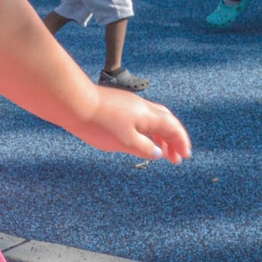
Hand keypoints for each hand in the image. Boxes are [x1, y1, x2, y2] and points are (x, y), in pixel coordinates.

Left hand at [71, 86, 190, 163]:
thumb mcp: (125, 142)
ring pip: (153, 119)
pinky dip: (147, 131)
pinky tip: (141, 140)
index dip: (181, 142)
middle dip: (173, 139)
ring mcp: (130, 105)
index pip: (173, 128)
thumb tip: (158, 153)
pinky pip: (141, 118)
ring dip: (160, 136)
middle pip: (166, 121)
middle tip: (176, 157)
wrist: (75, 104)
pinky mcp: (118, 106)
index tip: (185, 156)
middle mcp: (143, 107)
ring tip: (160, 153)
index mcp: (148, 115)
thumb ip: (144, 148)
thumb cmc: (100, 124)